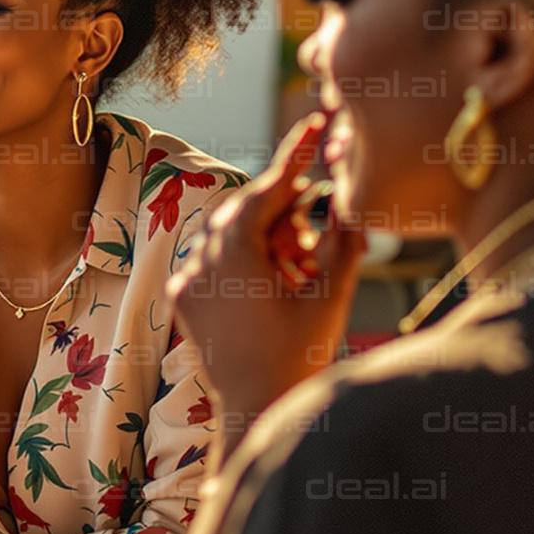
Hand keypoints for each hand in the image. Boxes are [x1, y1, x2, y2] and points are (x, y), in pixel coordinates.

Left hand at [167, 113, 366, 431]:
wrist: (258, 410)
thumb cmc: (301, 357)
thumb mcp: (330, 296)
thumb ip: (342, 241)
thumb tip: (351, 198)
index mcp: (236, 257)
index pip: (266, 189)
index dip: (293, 155)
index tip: (311, 123)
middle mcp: (201, 262)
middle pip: (246, 210)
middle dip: (284, 214)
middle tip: (310, 245)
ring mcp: (186, 281)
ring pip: (228, 233)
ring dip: (264, 239)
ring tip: (296, 273)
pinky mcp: (181, 299)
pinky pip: (212, 259)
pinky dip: (241, 260)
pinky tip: (272, 284)